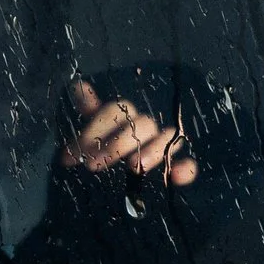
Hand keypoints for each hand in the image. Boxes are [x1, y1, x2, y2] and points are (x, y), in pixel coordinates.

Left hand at [60, 79, 196, 185]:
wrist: (114, 175)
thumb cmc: (101, 146)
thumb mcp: (91, 130)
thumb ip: (88, 108)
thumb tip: (79, 85)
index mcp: (122, 116)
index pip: (114, 110)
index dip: (95, 127)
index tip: (76, 150)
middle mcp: (143, 127)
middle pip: (142, 124)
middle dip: (118, 144)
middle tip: (93, 165)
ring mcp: (161, 145)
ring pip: (167, 138)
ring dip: (153, 151)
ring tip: (135, 167)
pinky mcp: (174, 166)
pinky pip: (188, 164)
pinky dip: (185, 169)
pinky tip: (177, 178)